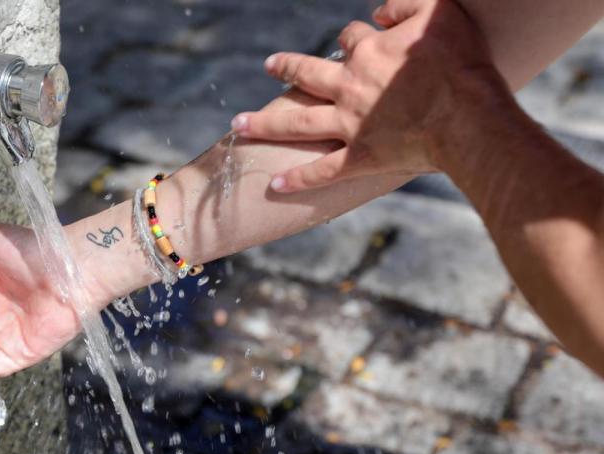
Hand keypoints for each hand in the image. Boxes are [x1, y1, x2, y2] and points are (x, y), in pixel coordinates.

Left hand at [231, 0, 507, 191]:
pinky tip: (274, 185)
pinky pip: (322, 171)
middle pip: (306, 73)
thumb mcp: (440, 12)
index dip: (355, 37)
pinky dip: (298, 180)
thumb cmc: (462, 62)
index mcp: (368, 53)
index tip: (358, 40)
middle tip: (269, 66)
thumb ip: (408, 3)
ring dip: (264, 124)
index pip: (351, 37)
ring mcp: (349, 124)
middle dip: (285, 68)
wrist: (466, 115)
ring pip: (296, 124)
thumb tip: (380, 11)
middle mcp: (349, 87)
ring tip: (238, 125)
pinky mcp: (358, 157)